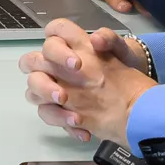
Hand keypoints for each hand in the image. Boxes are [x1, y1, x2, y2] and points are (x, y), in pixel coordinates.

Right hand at [21, 20, 153, 145]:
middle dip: (45, 79)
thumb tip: (96, 39)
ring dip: (47, 100)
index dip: (57, 48)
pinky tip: (84, 131)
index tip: (76, 64)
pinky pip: (49, 114)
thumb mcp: (124, 51)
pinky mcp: (58, 106)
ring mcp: (53, 85)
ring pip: (33, 90)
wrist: (132, 93)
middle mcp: (55, 63)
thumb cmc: (124, 66)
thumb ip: (111, 40)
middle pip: (32, 62)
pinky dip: (63, 123)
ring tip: (74, 116)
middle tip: (65, 96)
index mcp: (70, 43)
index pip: (52, 33)